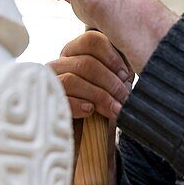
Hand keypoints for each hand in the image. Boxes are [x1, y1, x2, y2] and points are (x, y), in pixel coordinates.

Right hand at [47, 31, 133, 184]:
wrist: (86, 144)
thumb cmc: (102, 111)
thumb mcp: (114, 89)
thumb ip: (120, 71)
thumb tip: (142, 56)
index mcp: (77, 53)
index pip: (91, 40)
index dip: (112, 55)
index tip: (127, 75)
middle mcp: (59, 64)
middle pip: (85, 61)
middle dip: (110, 81)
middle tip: (124, 99)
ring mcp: (48, 84)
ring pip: (73, 78)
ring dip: (99, 95)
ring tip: (114, 110)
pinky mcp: (42, 104)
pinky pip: (59, 97)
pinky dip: (79, 103)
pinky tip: (91, 112)